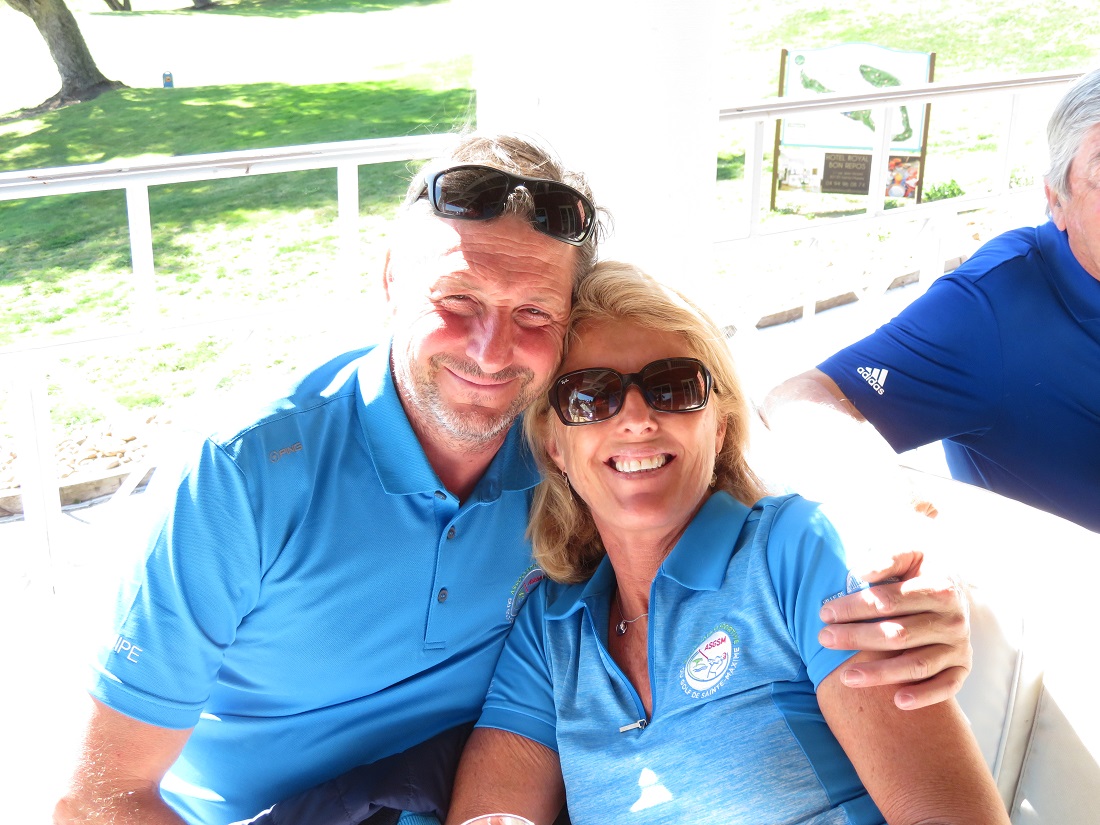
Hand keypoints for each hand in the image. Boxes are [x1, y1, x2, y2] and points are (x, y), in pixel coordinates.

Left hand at [818, 551, 971, 710]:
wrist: (955, 592)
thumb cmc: (920, 572)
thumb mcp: (910, 554)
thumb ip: (888, 557)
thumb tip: (861, 571)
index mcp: (941, 588)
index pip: (890, 600)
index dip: (856, 607)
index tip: (825, 612)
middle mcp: (953, 620)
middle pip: (899, 634)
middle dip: (857, 637)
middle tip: (824, 639)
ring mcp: (959, 646)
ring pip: (917, 664)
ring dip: (881, 673)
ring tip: (846, 678)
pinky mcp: (961, 668)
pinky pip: (946, 686)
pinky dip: (924, 695)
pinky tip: (898, 701)